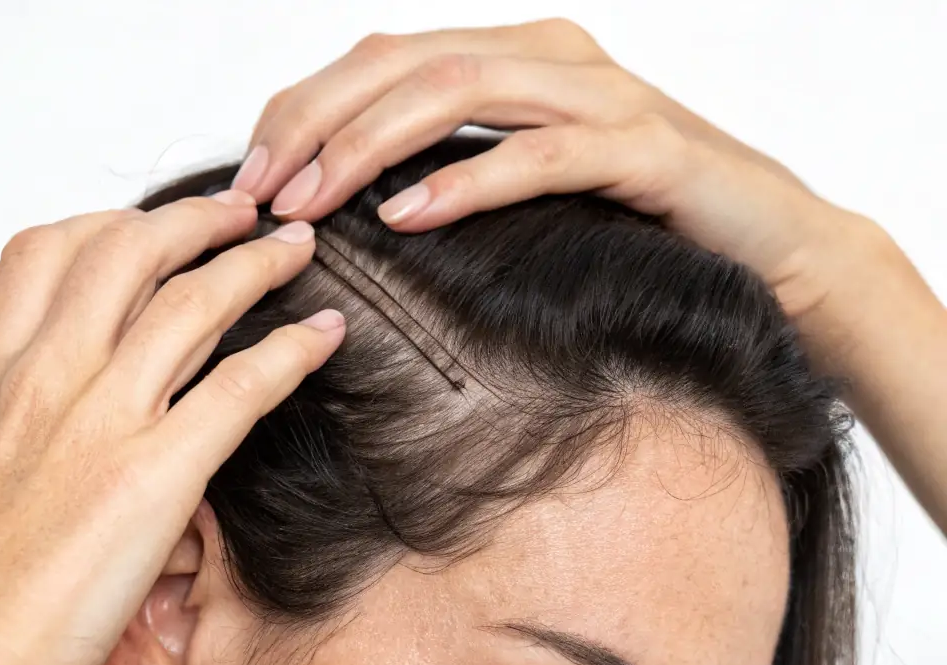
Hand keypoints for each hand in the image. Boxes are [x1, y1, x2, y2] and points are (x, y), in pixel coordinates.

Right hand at [0, 196, 344, 664]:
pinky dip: (293, 350)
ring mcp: (102, 420)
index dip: (113, 224)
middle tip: (244, 219)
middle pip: (128, 252)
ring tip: (296, 253)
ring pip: (192, 303)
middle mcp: (44, 377)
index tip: (154, 228)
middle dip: (197, 221)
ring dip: (256, 265)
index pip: (48, 255)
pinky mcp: (158, 473)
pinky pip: (241, 385)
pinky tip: (325, 334)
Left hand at [235, 19, 883, 335]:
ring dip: (370, 149)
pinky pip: (539, 156)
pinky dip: (468, 183)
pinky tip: (411, 217)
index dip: (303, 114)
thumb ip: (464, 173)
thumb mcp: (536, 192)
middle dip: (316, 129)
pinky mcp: (642, 148)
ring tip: (313, 206)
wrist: (776, 245)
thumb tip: (366, 209)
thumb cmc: (648, 227)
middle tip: (259, 199)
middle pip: (403, 65)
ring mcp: (600, 95)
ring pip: (459, 94)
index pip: (382, 62)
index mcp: (517, 58)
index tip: (249, 183)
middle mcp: (552, 57)